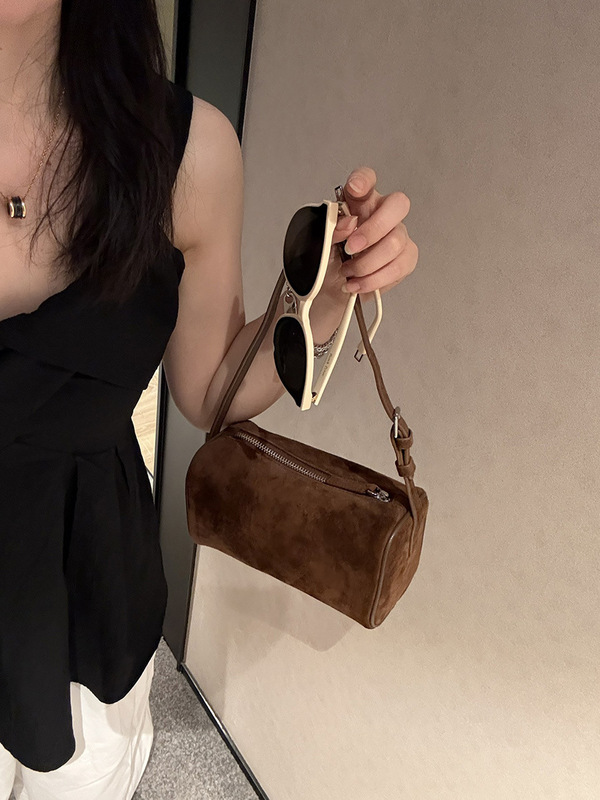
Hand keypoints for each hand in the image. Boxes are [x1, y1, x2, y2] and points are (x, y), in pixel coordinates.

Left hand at [318, 167, 418, 305]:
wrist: (330, 290)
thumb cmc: (327, 261)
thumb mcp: (319, 242)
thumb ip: (330, 229)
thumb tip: (347, 224)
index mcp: (359, 203)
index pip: (367, 180)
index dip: (363, 180)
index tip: (354, 188)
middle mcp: (382, 215)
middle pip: (397, 205)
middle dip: (373, 229)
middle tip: (351, 248)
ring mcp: (397, 236)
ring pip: (395, 242)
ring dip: (367, 263)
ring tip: (348, 272)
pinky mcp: (405, 259)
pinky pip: (398, 267)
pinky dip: (374, 279)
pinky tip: (358, 283)